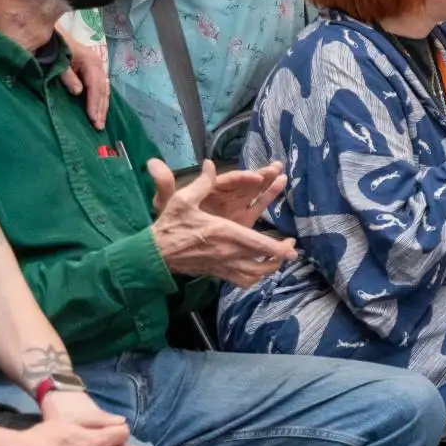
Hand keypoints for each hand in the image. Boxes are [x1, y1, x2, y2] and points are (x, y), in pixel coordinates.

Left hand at [62, 33, 110, 131]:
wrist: (50, 34)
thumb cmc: (53, 47)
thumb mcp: (58, 60)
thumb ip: (67, 75)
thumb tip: (78, 92)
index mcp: (90, 61)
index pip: (95, 86)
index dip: (94, 103)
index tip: (93, 119)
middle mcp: (97, 64)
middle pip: (103, 90)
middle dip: (101, 109)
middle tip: (99, 126)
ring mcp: (96, 67)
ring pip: (104, 90)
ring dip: (102, 107)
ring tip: (100, 123)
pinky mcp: (92, 70)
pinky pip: (100, 87)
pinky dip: (100, 100)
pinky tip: (99, 111)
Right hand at [146, 161, 295, 286]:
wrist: (153, 255)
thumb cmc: (169, 226)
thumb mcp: (182, 200)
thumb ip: (201, 183)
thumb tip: (210, 163)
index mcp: (224, 233)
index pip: (258, 244)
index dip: (278, 248)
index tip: (293, 247)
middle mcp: (227, 252)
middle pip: (262, 262)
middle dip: (280, 256)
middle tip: (290, 247)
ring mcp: (222, 266)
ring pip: (255, 275)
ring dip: (270, 269)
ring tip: (279, 258)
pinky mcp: (216, 273)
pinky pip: (241, 281)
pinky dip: (254, 278)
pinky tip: (259, 271)